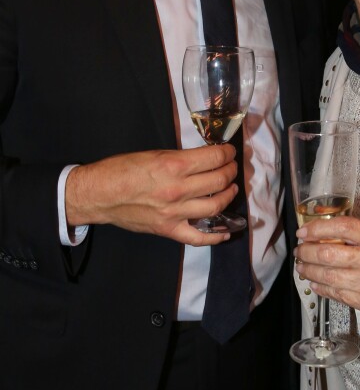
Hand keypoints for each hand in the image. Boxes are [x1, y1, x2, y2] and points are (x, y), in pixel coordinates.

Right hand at [66, 145, 238, 245]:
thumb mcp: (154, 154)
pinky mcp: (168, 230)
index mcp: (173, 166)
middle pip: (218, 181)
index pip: (214, 158)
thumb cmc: (122, 169)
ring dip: (228, 195)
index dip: (227, 153)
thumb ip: (180, 158)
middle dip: (230, 171)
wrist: (99, 194)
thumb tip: (204, 158)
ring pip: (215, 206)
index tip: (229, 151)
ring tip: (230, 188)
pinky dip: (216, 236)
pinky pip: (198, 238)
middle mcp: (177, 190)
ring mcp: (174, 213)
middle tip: (231, 167)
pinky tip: (227, 231)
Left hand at [294, 217, 359, 320]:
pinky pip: (338, 294)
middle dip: (307, 252)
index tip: (303, 232)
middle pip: (329, 254)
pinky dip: (321, 287)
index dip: (317, 228)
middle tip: (299, 250)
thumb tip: (326, 233)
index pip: (342, 228)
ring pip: (329, 276)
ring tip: (302, 266)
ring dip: (309, 271)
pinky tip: (314, 282)